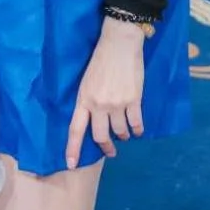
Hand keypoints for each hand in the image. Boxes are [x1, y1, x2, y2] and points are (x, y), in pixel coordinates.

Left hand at [65, 17, 147, 169]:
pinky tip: (138, 130)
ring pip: (120, 131)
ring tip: (125, 134)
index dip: (73, 148)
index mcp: (83, 100)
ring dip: (123, 136)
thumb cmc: (100, 61)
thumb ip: (89, 101)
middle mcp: (98, 105)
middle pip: (100, 135)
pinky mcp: (134, 101)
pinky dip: (138, 129)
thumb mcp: (86, 82)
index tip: (71, 164)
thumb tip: (95, 118)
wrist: (118, 45)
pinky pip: (136, 123)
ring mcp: (116, 104)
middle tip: (110, 151)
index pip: (75, 129)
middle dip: (106, 147)